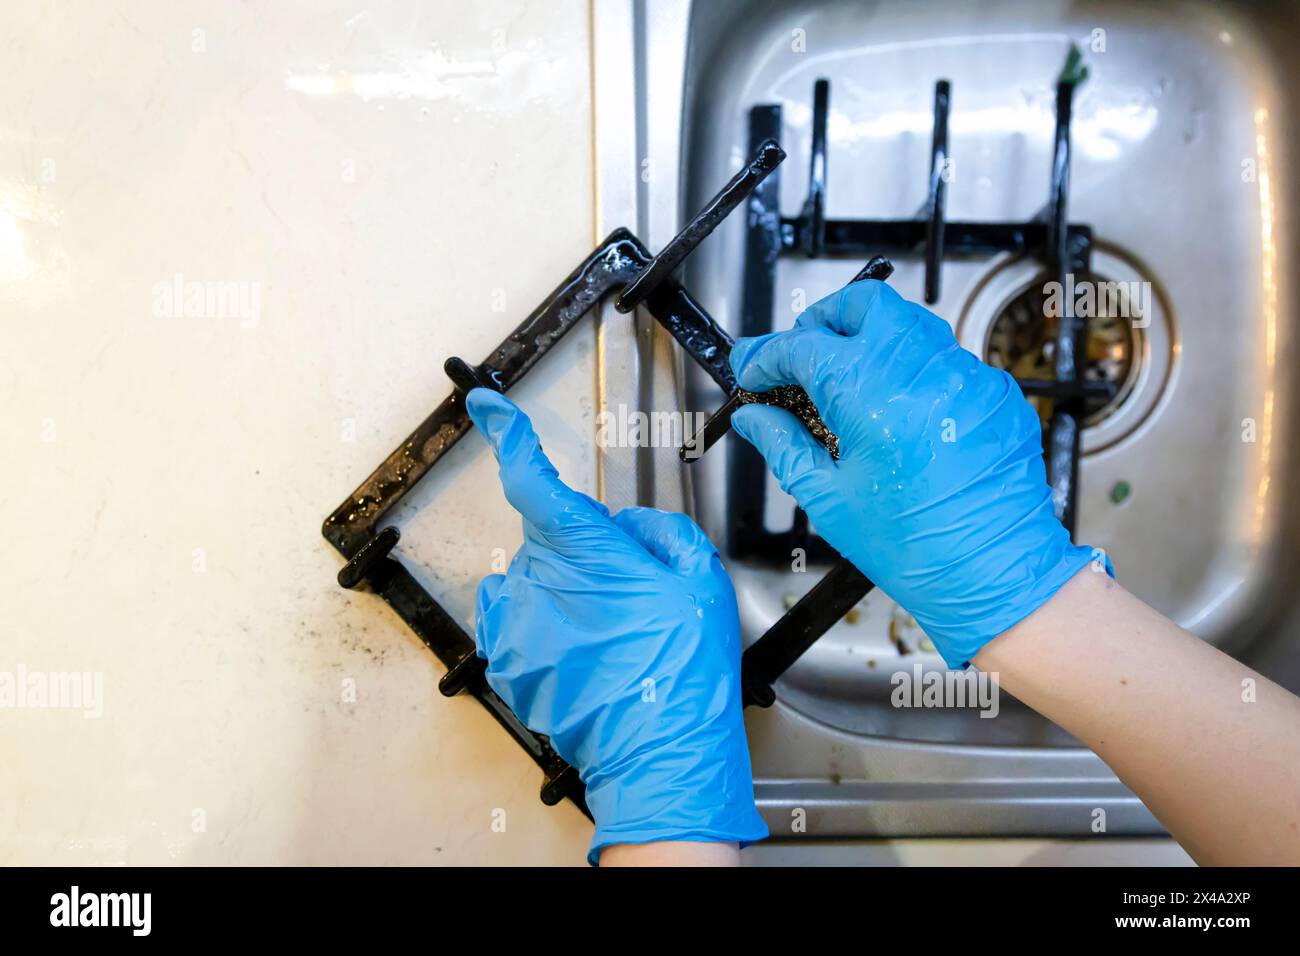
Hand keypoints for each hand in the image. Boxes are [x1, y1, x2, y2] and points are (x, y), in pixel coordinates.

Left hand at [466, 389, 766, 862]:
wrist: (661, 760)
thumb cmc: (685, 674)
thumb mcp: (702, 582)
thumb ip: (660, 533)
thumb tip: (626, 529)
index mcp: (585, 552)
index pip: (531, 479)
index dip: (506, 434)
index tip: (485, 405)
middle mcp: (538, 582)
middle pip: (552, 535)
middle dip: (588, 549)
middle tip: (637, 597)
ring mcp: (517, 627)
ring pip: (536, 578)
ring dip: (566, 588)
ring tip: (615, 636)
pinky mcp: (508, 662)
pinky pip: (520, 617)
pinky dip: (547, 623)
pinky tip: (587, 654)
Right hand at [729, 279, 1108, 667]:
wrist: (995, 572)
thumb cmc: (914, 547)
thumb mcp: (828, 498)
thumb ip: (784, 446)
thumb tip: (754, 418)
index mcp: (870, 396)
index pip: (804, 345)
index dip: (767, 352)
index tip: (753, 366)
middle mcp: (921, 371)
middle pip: (862, 303)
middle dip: (823, 320)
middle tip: (802, 353)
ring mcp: (964, 374)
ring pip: (908, 322)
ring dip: (869, 338)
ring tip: (848, 380)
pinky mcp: (993, 389)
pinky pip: (944, 358)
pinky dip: (912, 370)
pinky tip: (898, 410)